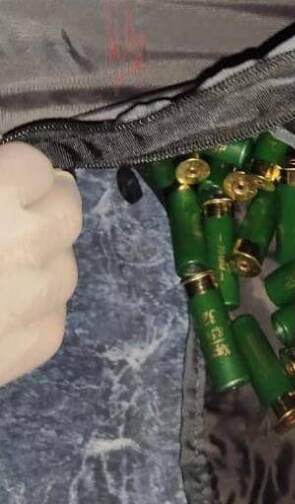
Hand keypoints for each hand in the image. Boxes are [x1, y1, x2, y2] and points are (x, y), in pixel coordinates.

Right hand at [0, 142, 81, 386]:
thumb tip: (17, 185)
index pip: (38, 166)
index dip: (22, 174)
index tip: (10, 181)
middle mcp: (23, 241)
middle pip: (66, 211)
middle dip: (46, 209)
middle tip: (17, 217)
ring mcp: (31, 298)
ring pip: (67, 267)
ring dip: (43, 263)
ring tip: (6, 269)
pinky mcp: (28, 350)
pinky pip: (55, 320)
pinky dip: (37, 313)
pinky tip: (5, 312)